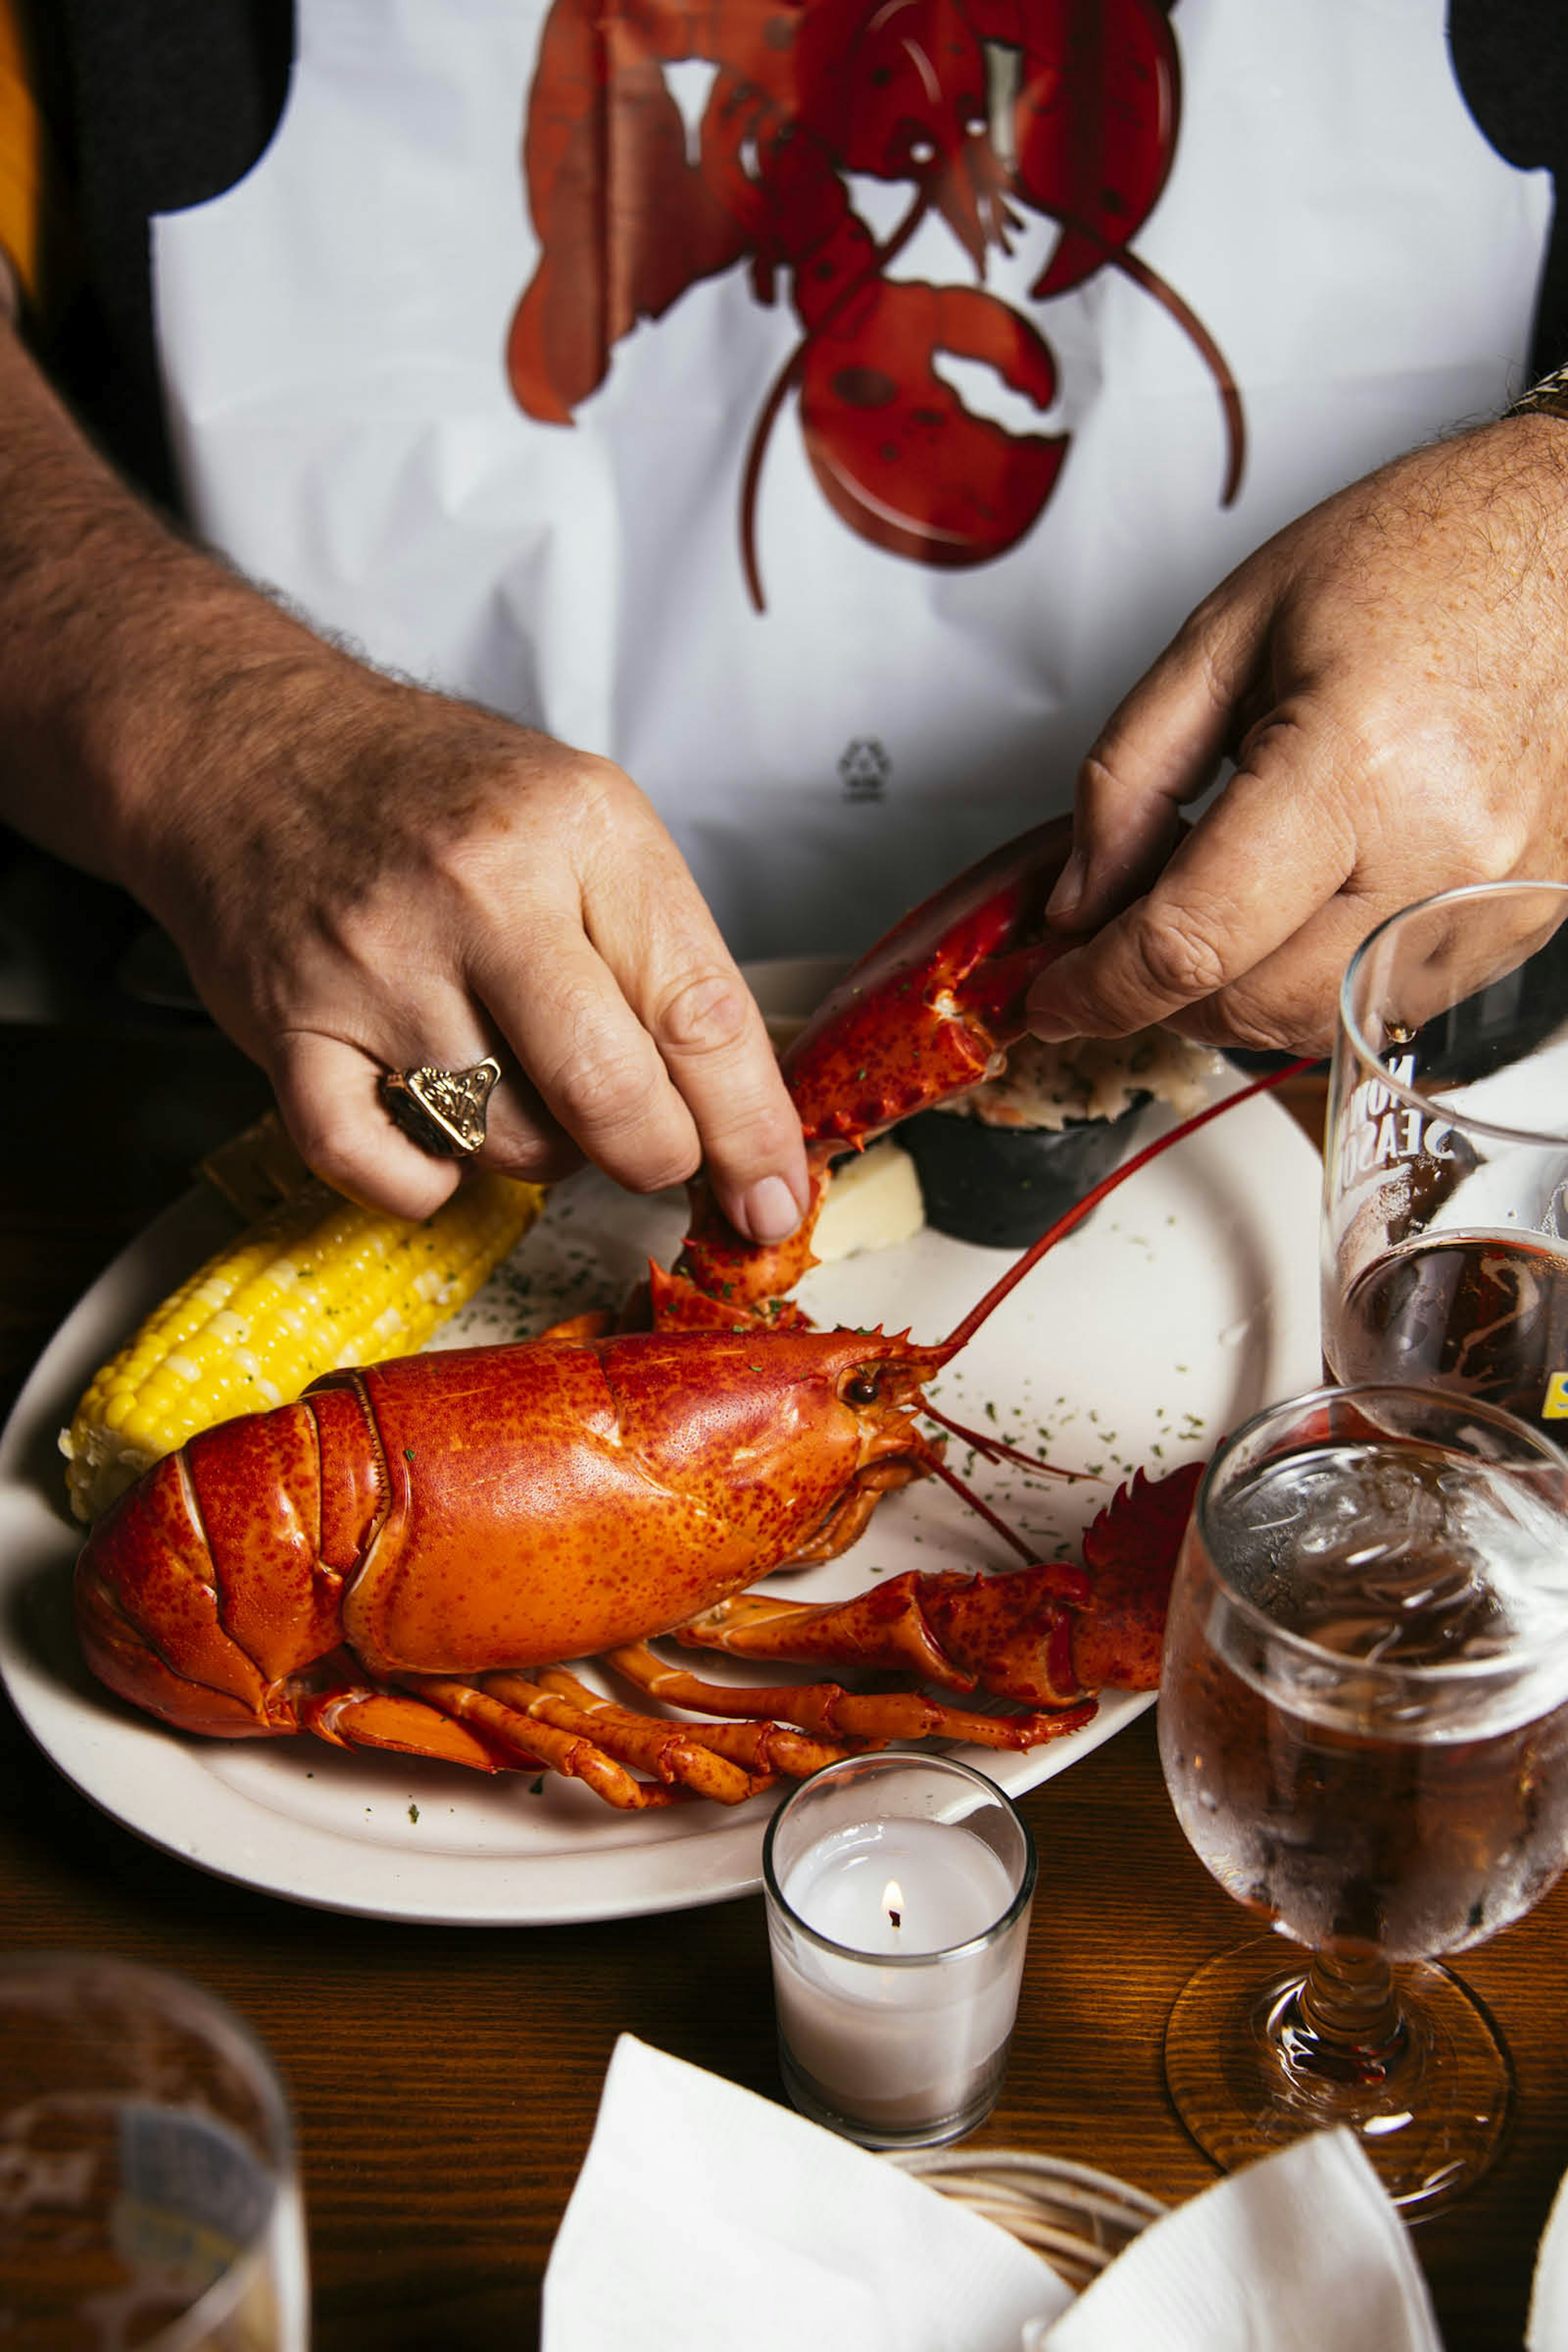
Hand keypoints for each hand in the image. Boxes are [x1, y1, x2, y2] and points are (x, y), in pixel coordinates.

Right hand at [131, 656, 811, 1233]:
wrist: (250, 751)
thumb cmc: (435, 799)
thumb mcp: (583, 823)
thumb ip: (662, 955)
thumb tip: (740, 1117)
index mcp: (580, 831)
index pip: (701, 1013)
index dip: (749, 1129)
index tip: (770, 1194)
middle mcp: (480, 891)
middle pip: (611, 1095)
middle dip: (655, 1156)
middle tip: (650, 1151)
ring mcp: (377, 963)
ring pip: (505, 1142)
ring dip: (535, 1149)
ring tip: (518, 1083)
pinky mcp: (292, 1027)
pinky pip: (380, 1166)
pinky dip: (421, 1182)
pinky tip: (436, 1137)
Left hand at [1026, 419, 1567, 1053]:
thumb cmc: (1418, 557)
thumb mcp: (1227, 632)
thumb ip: (1128, 777)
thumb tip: (1077, 901)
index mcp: (1355, 764)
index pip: (1191, 940)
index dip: (1098, 987)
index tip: (1049, 997)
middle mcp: (1438, 851)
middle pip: (1251, 1004)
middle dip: (1162, 993)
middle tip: (1120, 936)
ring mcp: (1491, 899)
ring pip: (1316, 1023)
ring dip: (1236, 993)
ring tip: (1214, 904)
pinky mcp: (1521, 921)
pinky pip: (1386, 1000)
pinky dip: (1314, 976)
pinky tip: (1298, 903)